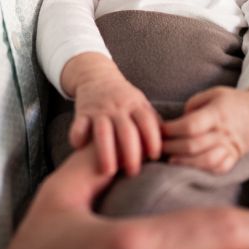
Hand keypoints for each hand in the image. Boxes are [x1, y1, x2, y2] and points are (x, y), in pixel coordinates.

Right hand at [62, 53, 160, 173]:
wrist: (97, 75)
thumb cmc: (124, 98)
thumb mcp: (141, 104)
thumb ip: (152, 122)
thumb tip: (171, 146)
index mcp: (136, 105)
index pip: (148, 122)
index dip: (153, 140)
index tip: (155, 157)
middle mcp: (118, 107)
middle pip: (126, 131)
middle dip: (131, 153)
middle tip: (132, 173)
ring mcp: (99, 109)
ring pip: (102, 131)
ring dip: (106, 152)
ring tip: (108, 172)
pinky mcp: (82, 112)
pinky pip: (78, 125)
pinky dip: (77, 137)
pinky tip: (79, 148)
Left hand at [161, 85, 248, 172]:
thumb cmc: (233, 101)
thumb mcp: (214, 93)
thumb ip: (194, 105)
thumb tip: (179, 121)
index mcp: (218, 113)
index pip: (191, 126)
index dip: (172, 130)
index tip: (159, 129)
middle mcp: (224, 133)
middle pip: (194, 145)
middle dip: (171, 147)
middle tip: (156, 146)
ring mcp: (230, 148)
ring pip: (205, 161)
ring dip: (184, 163)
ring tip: (169, 160)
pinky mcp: (234, 159)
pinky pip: (218, 169)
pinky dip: (202, 171)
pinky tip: (187, 168)